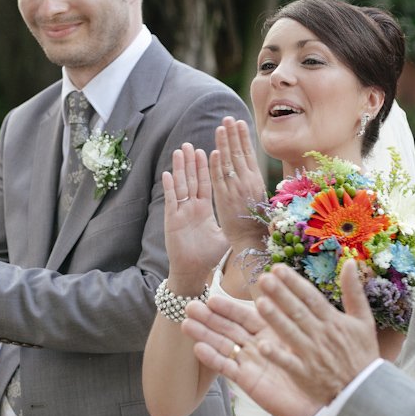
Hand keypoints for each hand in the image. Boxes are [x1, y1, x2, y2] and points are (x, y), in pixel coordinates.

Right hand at [162, 144, 227, 286]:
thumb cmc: (207, 256)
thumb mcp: (222, 236)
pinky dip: (169, 188)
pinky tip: (167, 174)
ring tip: (179, 151)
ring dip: (179, 168)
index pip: (206, 183)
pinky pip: (171, 201)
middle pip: (191, 180)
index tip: (209, 150)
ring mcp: (181, 212)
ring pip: (180, 185)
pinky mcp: (172, 220)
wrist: (192, 271)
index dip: (207, 168)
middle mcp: (192, 207)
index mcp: (204, 209)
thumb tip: (247, 217)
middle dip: (191, 162)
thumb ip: (230, 224)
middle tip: (190, 144)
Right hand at [182, 296, 321, 415]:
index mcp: (270, 330)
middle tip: (190, 306)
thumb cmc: (316, 366)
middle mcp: (256, 344)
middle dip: (209, 317)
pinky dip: (213, 358)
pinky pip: (228, 368)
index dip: (229, 307)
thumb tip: (289, 292)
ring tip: (186, 324)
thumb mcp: (307, 335)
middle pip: (229, 328)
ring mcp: (250, 362)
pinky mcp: (247, 380)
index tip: (212, 296)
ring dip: (205, 334)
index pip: (245, 315)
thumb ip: (296, 311)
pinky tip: (199, 349)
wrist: (321, 400)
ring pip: (223, 344)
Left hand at [209, 117, 266, 249]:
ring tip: (221, 127)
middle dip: (233, 134)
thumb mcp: (260, 196)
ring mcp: (235, 189)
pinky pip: (219, 179)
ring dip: (224, 143)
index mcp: (256, 180)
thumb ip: (253, 181)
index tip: (239, 123)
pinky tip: (215, 151)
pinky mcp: (224, 199)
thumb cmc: (257, 221)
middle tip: (228, 118)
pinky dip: (217, 165)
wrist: (252, 240)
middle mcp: (247, 182)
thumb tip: (251, 168)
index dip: (243, 137)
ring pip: (228, 162)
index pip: (249, 154)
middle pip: (239, 153)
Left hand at [253, 263, 380, 407]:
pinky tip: (262, 345)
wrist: (366, 391)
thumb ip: (354, 291)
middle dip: (280, 294)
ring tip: (259, 302)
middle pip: (297, 311)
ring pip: (290, 333)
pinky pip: (288, 363)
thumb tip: (351, 262)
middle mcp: (321, 335)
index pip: (310, 296)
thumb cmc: (363, 353)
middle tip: (263, 278)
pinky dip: (277, 355)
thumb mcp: (364, 320)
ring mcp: (312, 355)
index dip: (294, 282)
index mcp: (333, 320)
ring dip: (275, 318)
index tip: (278, 268)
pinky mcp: (305, 374)